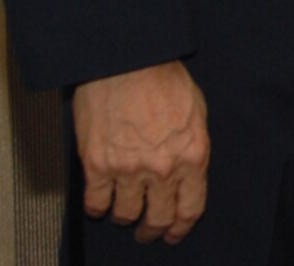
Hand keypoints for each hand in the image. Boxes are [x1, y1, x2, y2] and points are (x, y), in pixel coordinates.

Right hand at [69, 60, 209, 244]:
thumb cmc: (164, 78)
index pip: (190, 208)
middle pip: (158, 218)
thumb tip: (188, 169)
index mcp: (192, 155)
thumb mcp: (196, 111)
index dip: (181, 227)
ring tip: (123, 215)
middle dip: (153, 230)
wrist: (128, 61)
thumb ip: (192, 146)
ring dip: (125, 218)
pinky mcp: (98, 165)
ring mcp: (129, 169)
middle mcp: (163, 169)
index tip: (174, 233)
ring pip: (126, 214)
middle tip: (147, 233)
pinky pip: (96, 203)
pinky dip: (98, 209)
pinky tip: (100, 204)